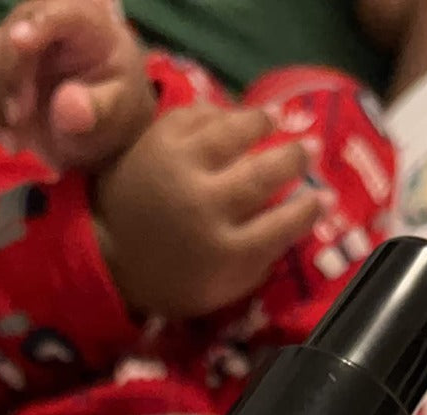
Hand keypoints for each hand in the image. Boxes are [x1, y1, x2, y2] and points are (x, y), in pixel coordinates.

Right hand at [0, 0, 154, 169]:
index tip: (19, 41)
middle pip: (10, 37)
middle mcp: (44, 22)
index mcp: (85, 23)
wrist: (101, 126)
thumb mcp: (117, 113)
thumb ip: (98, 109)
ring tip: (10, 144)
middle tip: (16, 126)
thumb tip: (66, 106)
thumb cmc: (114, 111)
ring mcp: (16, 43)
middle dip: (6, 82)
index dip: (37, 25)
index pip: (58, 14)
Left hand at [96, 102, 327, 318]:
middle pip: (265, 173)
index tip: (325, 198)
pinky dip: (219, 112)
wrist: (101, 253)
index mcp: (223, 250)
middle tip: (310, 149)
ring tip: (276, 119)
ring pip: (234, 132)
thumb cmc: (166, 278)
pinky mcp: (157, 139)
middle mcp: (207, 204)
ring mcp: (181, 166)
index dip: (310, 210)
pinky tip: (232, 116)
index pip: (283, 225)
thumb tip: (293, 232)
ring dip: (261, 123)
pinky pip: (199, 114)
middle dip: (294, 159)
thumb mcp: (217, 291)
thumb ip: (256, 265)